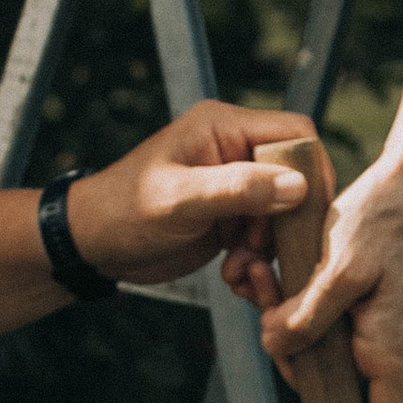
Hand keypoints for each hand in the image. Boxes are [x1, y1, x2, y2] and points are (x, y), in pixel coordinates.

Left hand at [61, 101, 314, 286]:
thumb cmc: (124, 211)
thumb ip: (238, 190)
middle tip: (260, 251)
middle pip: (295, 177)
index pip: (295, 133)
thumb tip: (297, 186)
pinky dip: (255, 259)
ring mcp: (234, 185)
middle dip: (285, 221)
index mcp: (223, 127)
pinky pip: (264, 236)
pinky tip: (232, 276)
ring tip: (238, 269)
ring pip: (283, 213)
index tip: (306, 213)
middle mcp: (234, 150)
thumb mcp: (180, 200)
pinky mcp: (230, 217)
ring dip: (268, 247)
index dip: (311, 170)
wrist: (92, 245)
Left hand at [221, 146, 402, 402]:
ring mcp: (366, 318)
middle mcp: (377, 339)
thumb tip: (277, 348)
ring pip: (316, 344)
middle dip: (293, 361)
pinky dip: (289, 300)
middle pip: (333, 381)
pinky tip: (267, 270)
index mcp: (385, 345)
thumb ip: (310, 315)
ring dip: (282, 322)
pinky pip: (315, 314)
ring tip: (258, 276)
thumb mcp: (342, 270)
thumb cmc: (385, 223)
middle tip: (264, 324)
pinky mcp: (353, 295)